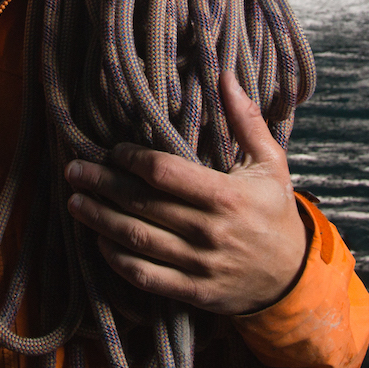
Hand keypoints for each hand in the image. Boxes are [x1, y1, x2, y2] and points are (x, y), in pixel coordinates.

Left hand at [64, 73, 309, 315]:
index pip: (164, 172)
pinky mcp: (193, 291)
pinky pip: (145, 275)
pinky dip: (117, 259)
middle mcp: (209, 231)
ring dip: (100, 219)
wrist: (295, 279)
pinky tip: (99, 241)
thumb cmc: (276, 213)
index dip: (131, 159)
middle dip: (102, 185)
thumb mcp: (271, 165)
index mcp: (226, 196)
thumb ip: (246, 121)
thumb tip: (224, 76)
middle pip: (142, 203)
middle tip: (73, 170)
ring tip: (74, 201)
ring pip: (137, 239)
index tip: (113, 151)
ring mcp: (200, 264)